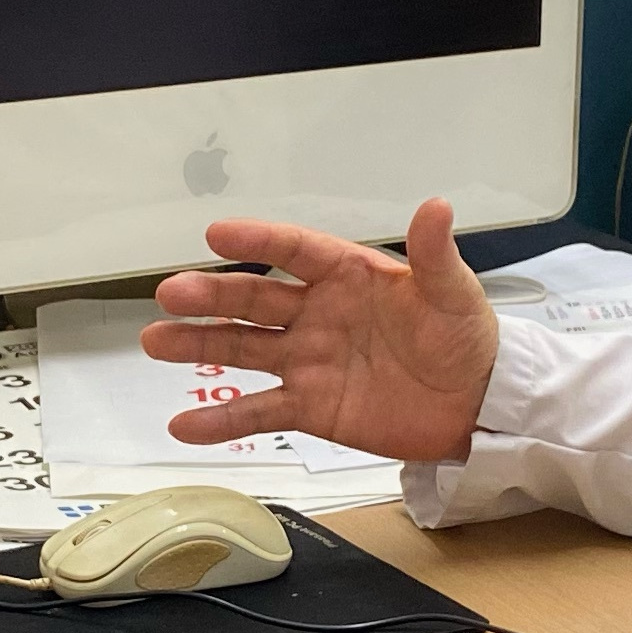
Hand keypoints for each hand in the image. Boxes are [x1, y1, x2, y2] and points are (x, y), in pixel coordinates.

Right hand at [142, 199, 498, 463]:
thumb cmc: (465, 340)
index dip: (258, 242)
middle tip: (171, 293)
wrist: (475, 405)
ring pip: (243, 350)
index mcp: (348, 276)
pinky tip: (184, 426)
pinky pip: (258, 412)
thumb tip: (437, 206)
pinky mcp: (310, 407)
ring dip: (198, 345)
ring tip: (156, 342)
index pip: (295, 252)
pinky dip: (221, 421)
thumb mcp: (454, 295)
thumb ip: (435, 255)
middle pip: (254, 300)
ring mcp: (308, 361)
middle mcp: (317, 314)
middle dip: (211, 296)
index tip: (218, 235)